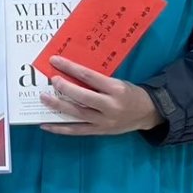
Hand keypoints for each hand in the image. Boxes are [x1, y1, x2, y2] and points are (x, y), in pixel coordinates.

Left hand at [39, 56, 163, 135]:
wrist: (147, 113)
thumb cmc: (129, 93)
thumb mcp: (118, 82)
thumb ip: (97, 80)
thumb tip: (71, 72)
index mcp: (116, 89)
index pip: (89, 76)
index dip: (70, 68)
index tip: (55, 60)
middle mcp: (110, 106)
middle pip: (82, 97)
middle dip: (64, 88)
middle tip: (51, 79)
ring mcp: (104, 121)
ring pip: (77, 114)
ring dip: (58, 106)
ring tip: (44, 98)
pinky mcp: (99, 131)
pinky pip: (76, 131)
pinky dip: (60, 129)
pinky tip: (46, 125)